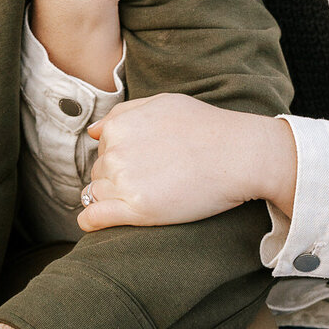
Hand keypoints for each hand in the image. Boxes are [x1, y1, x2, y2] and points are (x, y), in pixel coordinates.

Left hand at [78, 94, 297, 229]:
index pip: (103, 148)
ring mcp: (124, 181)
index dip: (121, 157)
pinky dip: (90, 221)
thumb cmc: (206, 126)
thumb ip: (122, 113)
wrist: (239, 154)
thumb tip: (93, 131)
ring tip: (139, 197)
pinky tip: (93, 224)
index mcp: (117, 126)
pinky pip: (94, 217)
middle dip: (116, 177)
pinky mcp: (137, 209)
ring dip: (110, 198)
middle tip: (149, 180)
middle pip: (100, 172)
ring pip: (97, 193)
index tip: (144, 163)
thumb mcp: (161, 103)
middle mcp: (115, 152)